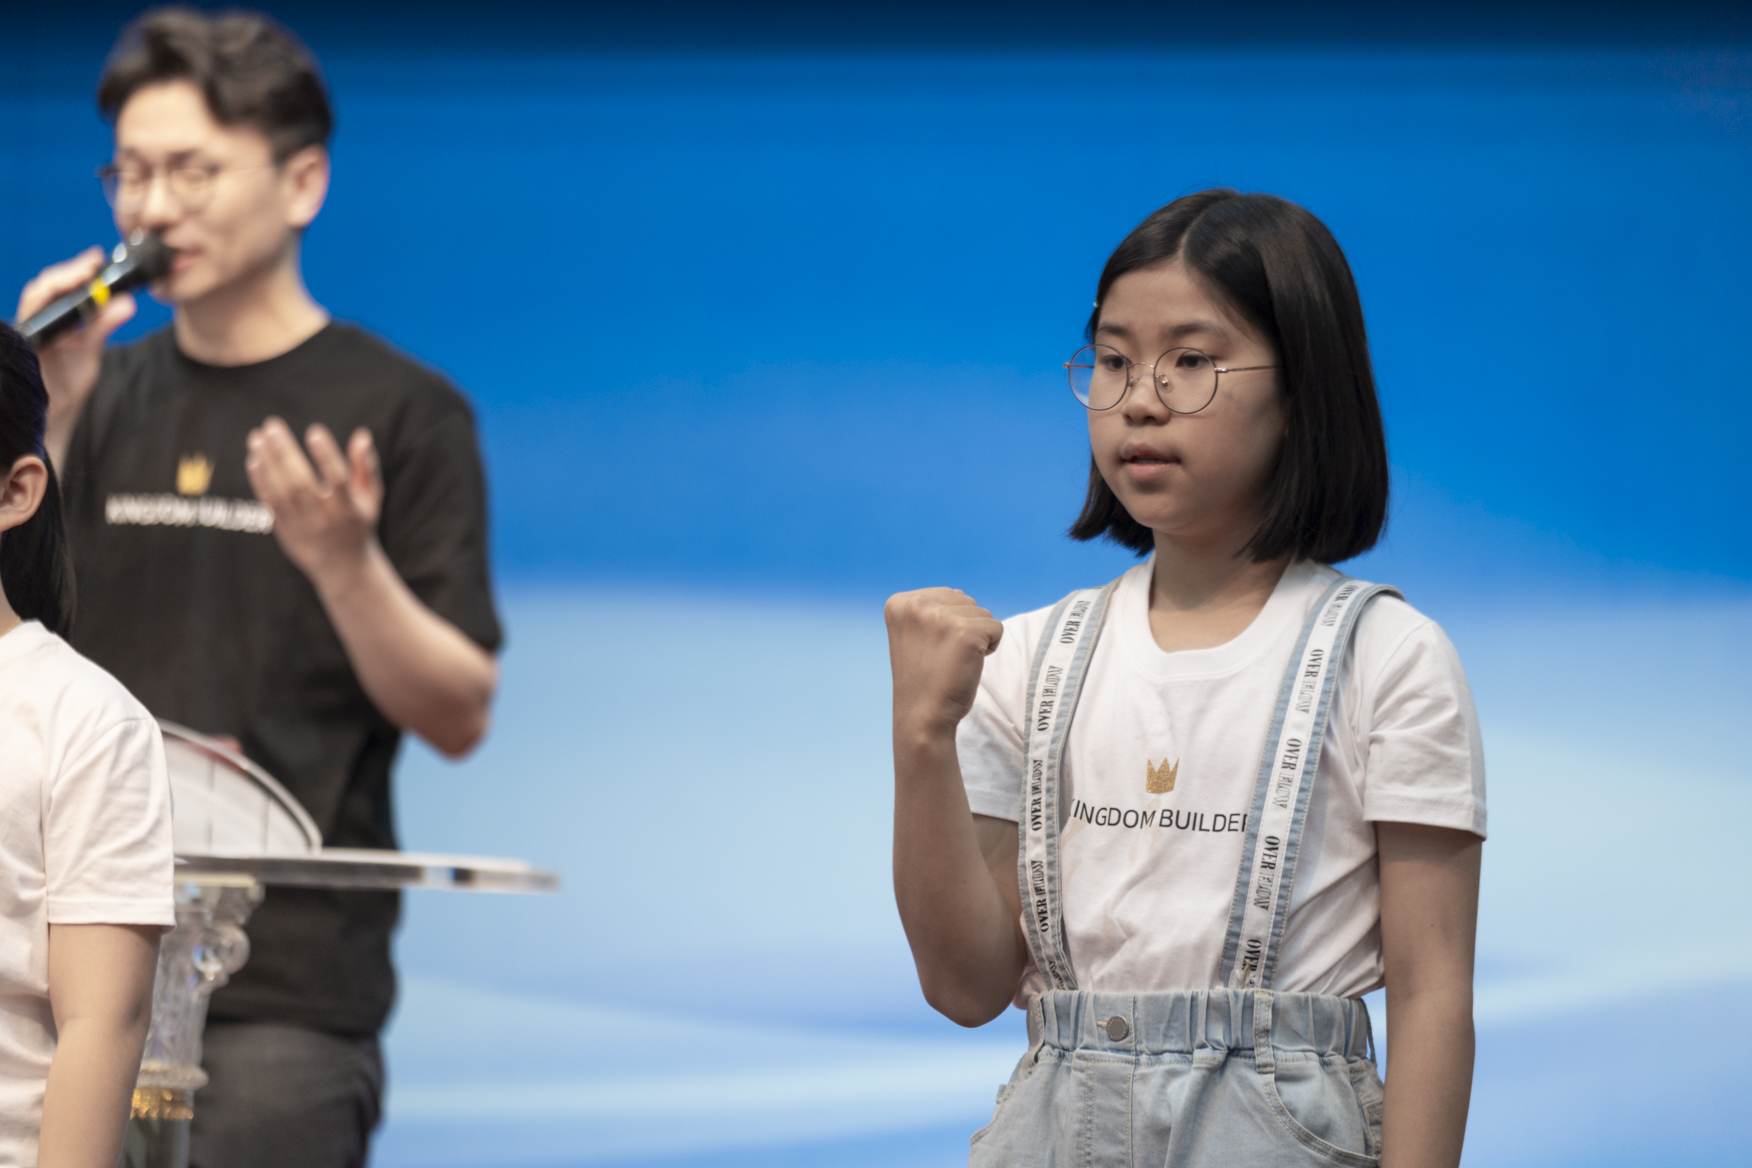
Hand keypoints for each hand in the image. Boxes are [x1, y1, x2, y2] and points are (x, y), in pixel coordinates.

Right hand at [16, 248, 137, 465]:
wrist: (53, 416)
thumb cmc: (66, 381)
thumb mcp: (90, 349)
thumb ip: (104, 324)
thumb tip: (128, 301)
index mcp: (51, 318)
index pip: (59, 286)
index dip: (76, 269)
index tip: (98, 257)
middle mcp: (35, 321)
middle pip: (44, 288)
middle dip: (68, 274)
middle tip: (92, 265)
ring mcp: (26, 334)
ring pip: (35, 300)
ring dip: (60, 286)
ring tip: (85, 276)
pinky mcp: (23, 348)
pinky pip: (30, 325)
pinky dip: (47, 311)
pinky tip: (68, 305)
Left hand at [245, 418, 382, 585]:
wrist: (341, 566)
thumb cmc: (358, 522)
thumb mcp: (371, 498)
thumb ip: (366, 466)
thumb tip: (362, 435)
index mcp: (349, 508)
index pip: (338, 479)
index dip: (326, 455)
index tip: (314, 431)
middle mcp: (325, 518)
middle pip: (301, 482)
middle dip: (284, 452)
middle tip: (272, 425)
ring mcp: (303, 525)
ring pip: (281, 491)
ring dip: (266, 462)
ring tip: (257, 437)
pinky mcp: (285, 531)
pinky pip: (269, 502)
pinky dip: (260, 481)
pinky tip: (254, 459)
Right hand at [885, 587, 1003, 739]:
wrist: (922, 716)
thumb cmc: (923, 679)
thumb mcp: (916, 635)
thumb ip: (933, 610)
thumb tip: (961, 594)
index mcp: (899, 603)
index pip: (945, 596)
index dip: (947, 625)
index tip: (930, 649)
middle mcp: (916, 604)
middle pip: (965, 602)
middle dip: (964, 629)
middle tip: (943, 658)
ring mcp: (940, 617)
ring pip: (983, 614)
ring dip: (978, 639)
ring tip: (954, 662)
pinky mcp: (966, 632)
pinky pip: (997, 628)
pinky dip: (991, 648)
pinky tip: (969, 664)